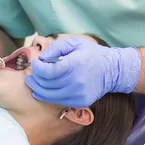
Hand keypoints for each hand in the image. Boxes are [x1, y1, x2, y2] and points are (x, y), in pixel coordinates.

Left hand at [25, 37, 140, 107]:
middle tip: (32, 73)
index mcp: (75, 65)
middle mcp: (76, 82)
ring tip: (32, 82)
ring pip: (50, 95)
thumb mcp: (74, 42)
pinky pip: (58, 101)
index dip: (37, 68)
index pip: (48, 71)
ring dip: (38, 89)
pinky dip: (47, 96)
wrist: (112, 70)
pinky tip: (42, 90)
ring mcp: (78, 94)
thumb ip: (55, 47)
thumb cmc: (91, 53)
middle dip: (35, 78)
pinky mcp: (80, 102)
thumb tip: (41, 58)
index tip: (35, 63)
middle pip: (47, 84)